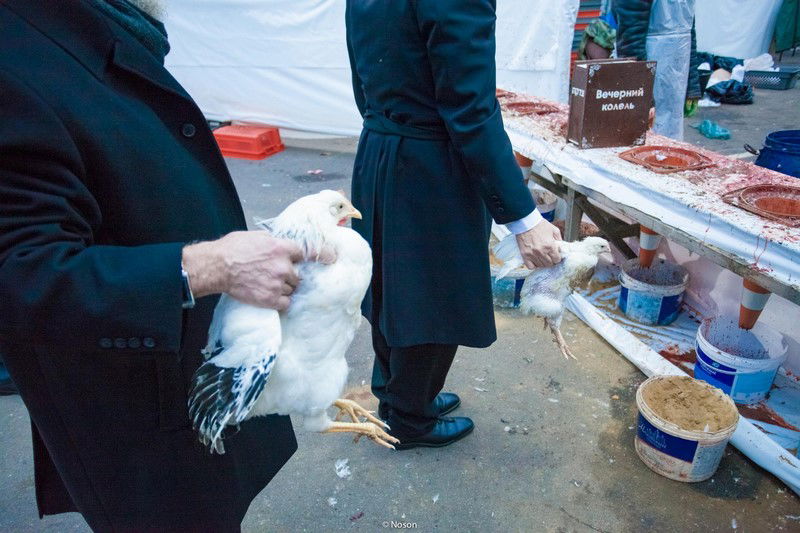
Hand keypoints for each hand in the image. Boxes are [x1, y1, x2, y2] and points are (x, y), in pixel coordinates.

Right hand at [182, 231, 303, 309]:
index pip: (302, 254)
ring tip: (269, 286)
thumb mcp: (255, 236)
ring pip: (291, 289)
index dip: (295, 259)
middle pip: (297, 274)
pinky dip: (280, 301)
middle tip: (275, 275)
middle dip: (288, 275)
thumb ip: (272, 241)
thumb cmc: (231, 250)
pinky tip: (272, 296)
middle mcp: (283, 266)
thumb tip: (279, 244)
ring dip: (283, 288)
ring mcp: (278, 284)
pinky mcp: (270, 299)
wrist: (217, 267)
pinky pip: (286, 303)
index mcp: (281, 248)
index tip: (292, 262)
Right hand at [515, 220, 561, 267]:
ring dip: (543, 262)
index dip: (557, 258)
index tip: (556, 255)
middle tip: (549, 256)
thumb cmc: (539, 224)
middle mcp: (541, 252)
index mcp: (550, 246)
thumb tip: (562, 248)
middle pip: (549, 264)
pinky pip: (530, 266)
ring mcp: (532, 254)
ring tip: (542, 257)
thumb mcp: (554, 230)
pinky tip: (535, 260)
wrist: (526, 222)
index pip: (557, 260)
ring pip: (541, 265)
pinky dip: (534, 265)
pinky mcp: (525, 255)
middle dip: (551, 260)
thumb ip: (559, 240)